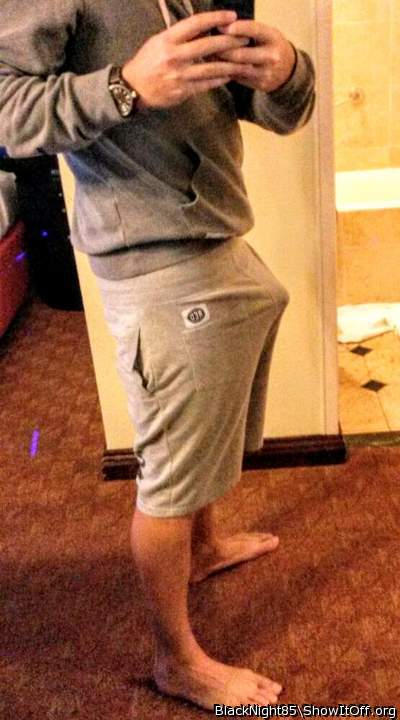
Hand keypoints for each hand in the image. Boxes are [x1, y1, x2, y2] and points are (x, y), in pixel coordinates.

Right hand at [121, 11, 252, 108]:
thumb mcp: (159, 42)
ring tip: (243, 61)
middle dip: (229, 41)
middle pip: (208, 46)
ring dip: (229, 64)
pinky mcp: (182, 91)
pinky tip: (229, 75)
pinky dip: (218, 80)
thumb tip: (204, 28)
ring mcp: (179, 75)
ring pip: (210, 68)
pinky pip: (205, 84)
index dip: (216, 18)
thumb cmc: (147, 62)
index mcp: (168, 39)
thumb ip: (180, 36)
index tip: (231, 16)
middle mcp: (174, 56)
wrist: (133, 88)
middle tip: (245, 38)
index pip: (196, 24)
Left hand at [214, 20, 296, 92]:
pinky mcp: (259, 85)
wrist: (287, 70)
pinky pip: (237, 78)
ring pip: (236, 68)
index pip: (256, 30)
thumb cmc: (270, 45)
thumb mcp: (266, 34)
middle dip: (221, 49)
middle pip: (241, 54)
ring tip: (206, 55)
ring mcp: (265, 73)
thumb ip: (248, 30)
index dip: (239, 29)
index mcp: (273, 38)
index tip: (223, 27)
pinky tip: (213, 66)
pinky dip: (224, 71)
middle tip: (206, 44)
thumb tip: (220, 27)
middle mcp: (271, 57)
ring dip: (219, 62)